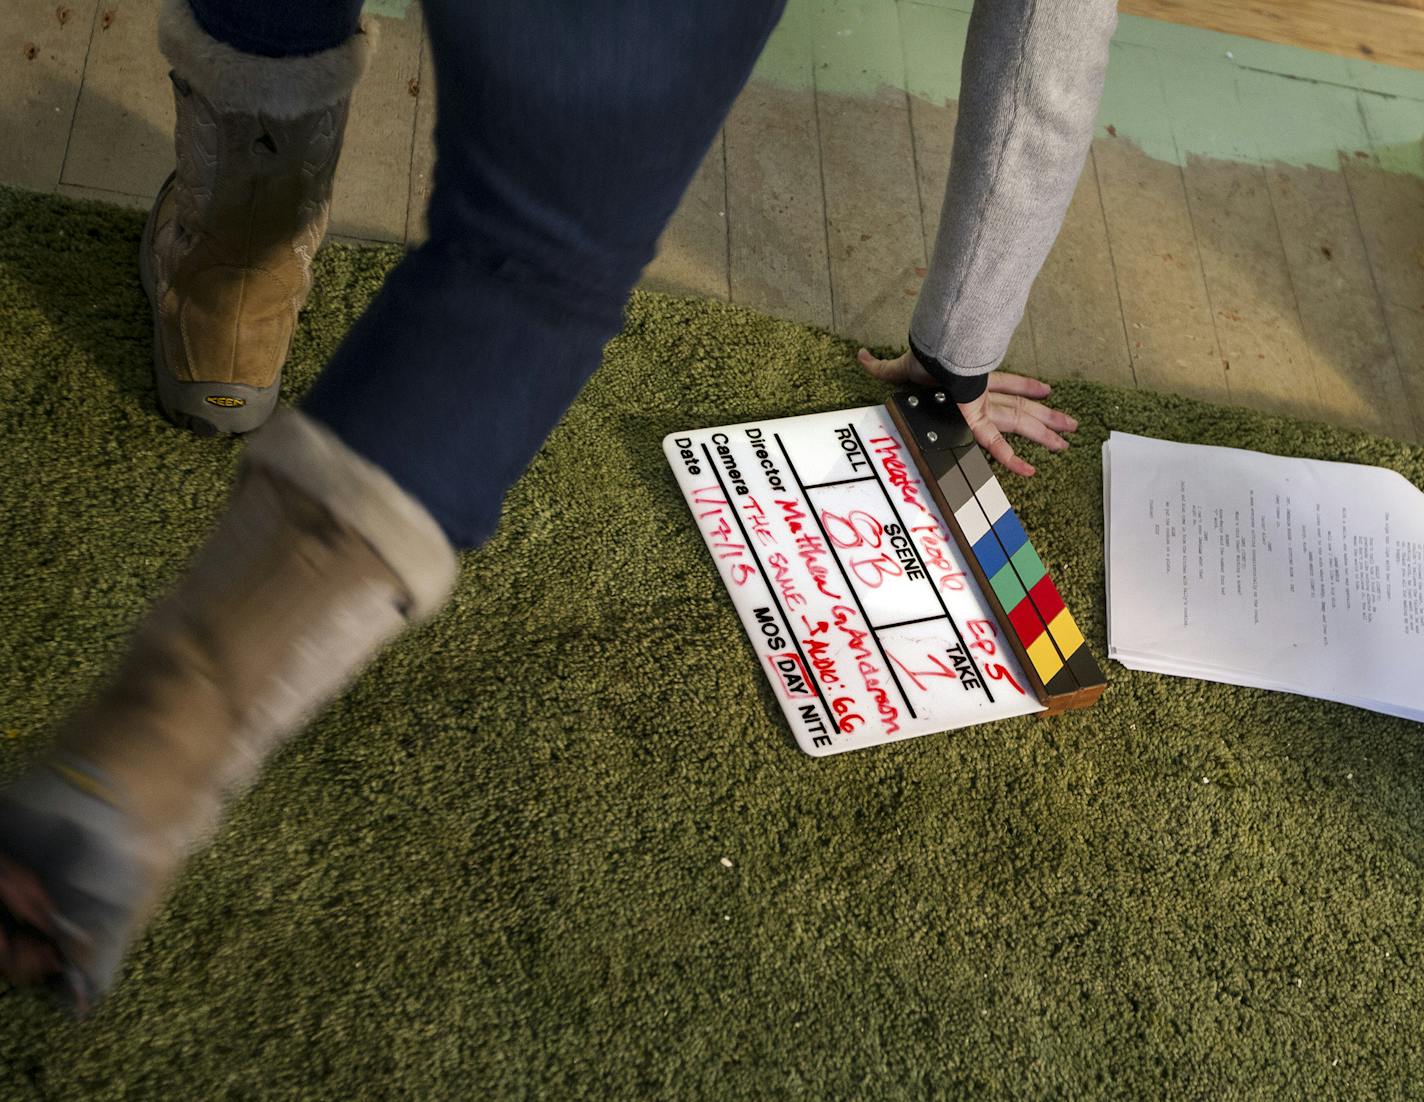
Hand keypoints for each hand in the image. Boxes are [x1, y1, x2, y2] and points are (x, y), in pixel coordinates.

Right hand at [857, 347, 1077, 477]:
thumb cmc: (919, 358)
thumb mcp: (899, 368)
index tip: (1046, 389)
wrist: (928, 354)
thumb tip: (860, 356)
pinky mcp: (977, 416)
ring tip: (1069, 439)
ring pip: (1021, 419)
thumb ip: (881, 367)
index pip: (1005, 383)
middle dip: (1046, 416)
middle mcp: (984, 392)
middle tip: (1070, 426)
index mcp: (972, 379)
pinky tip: (1031, 470)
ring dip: (1046, 429)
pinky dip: (1011, 458)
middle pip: (1021, 405)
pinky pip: (996, 442)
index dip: (1026, 385)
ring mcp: (985, 403)